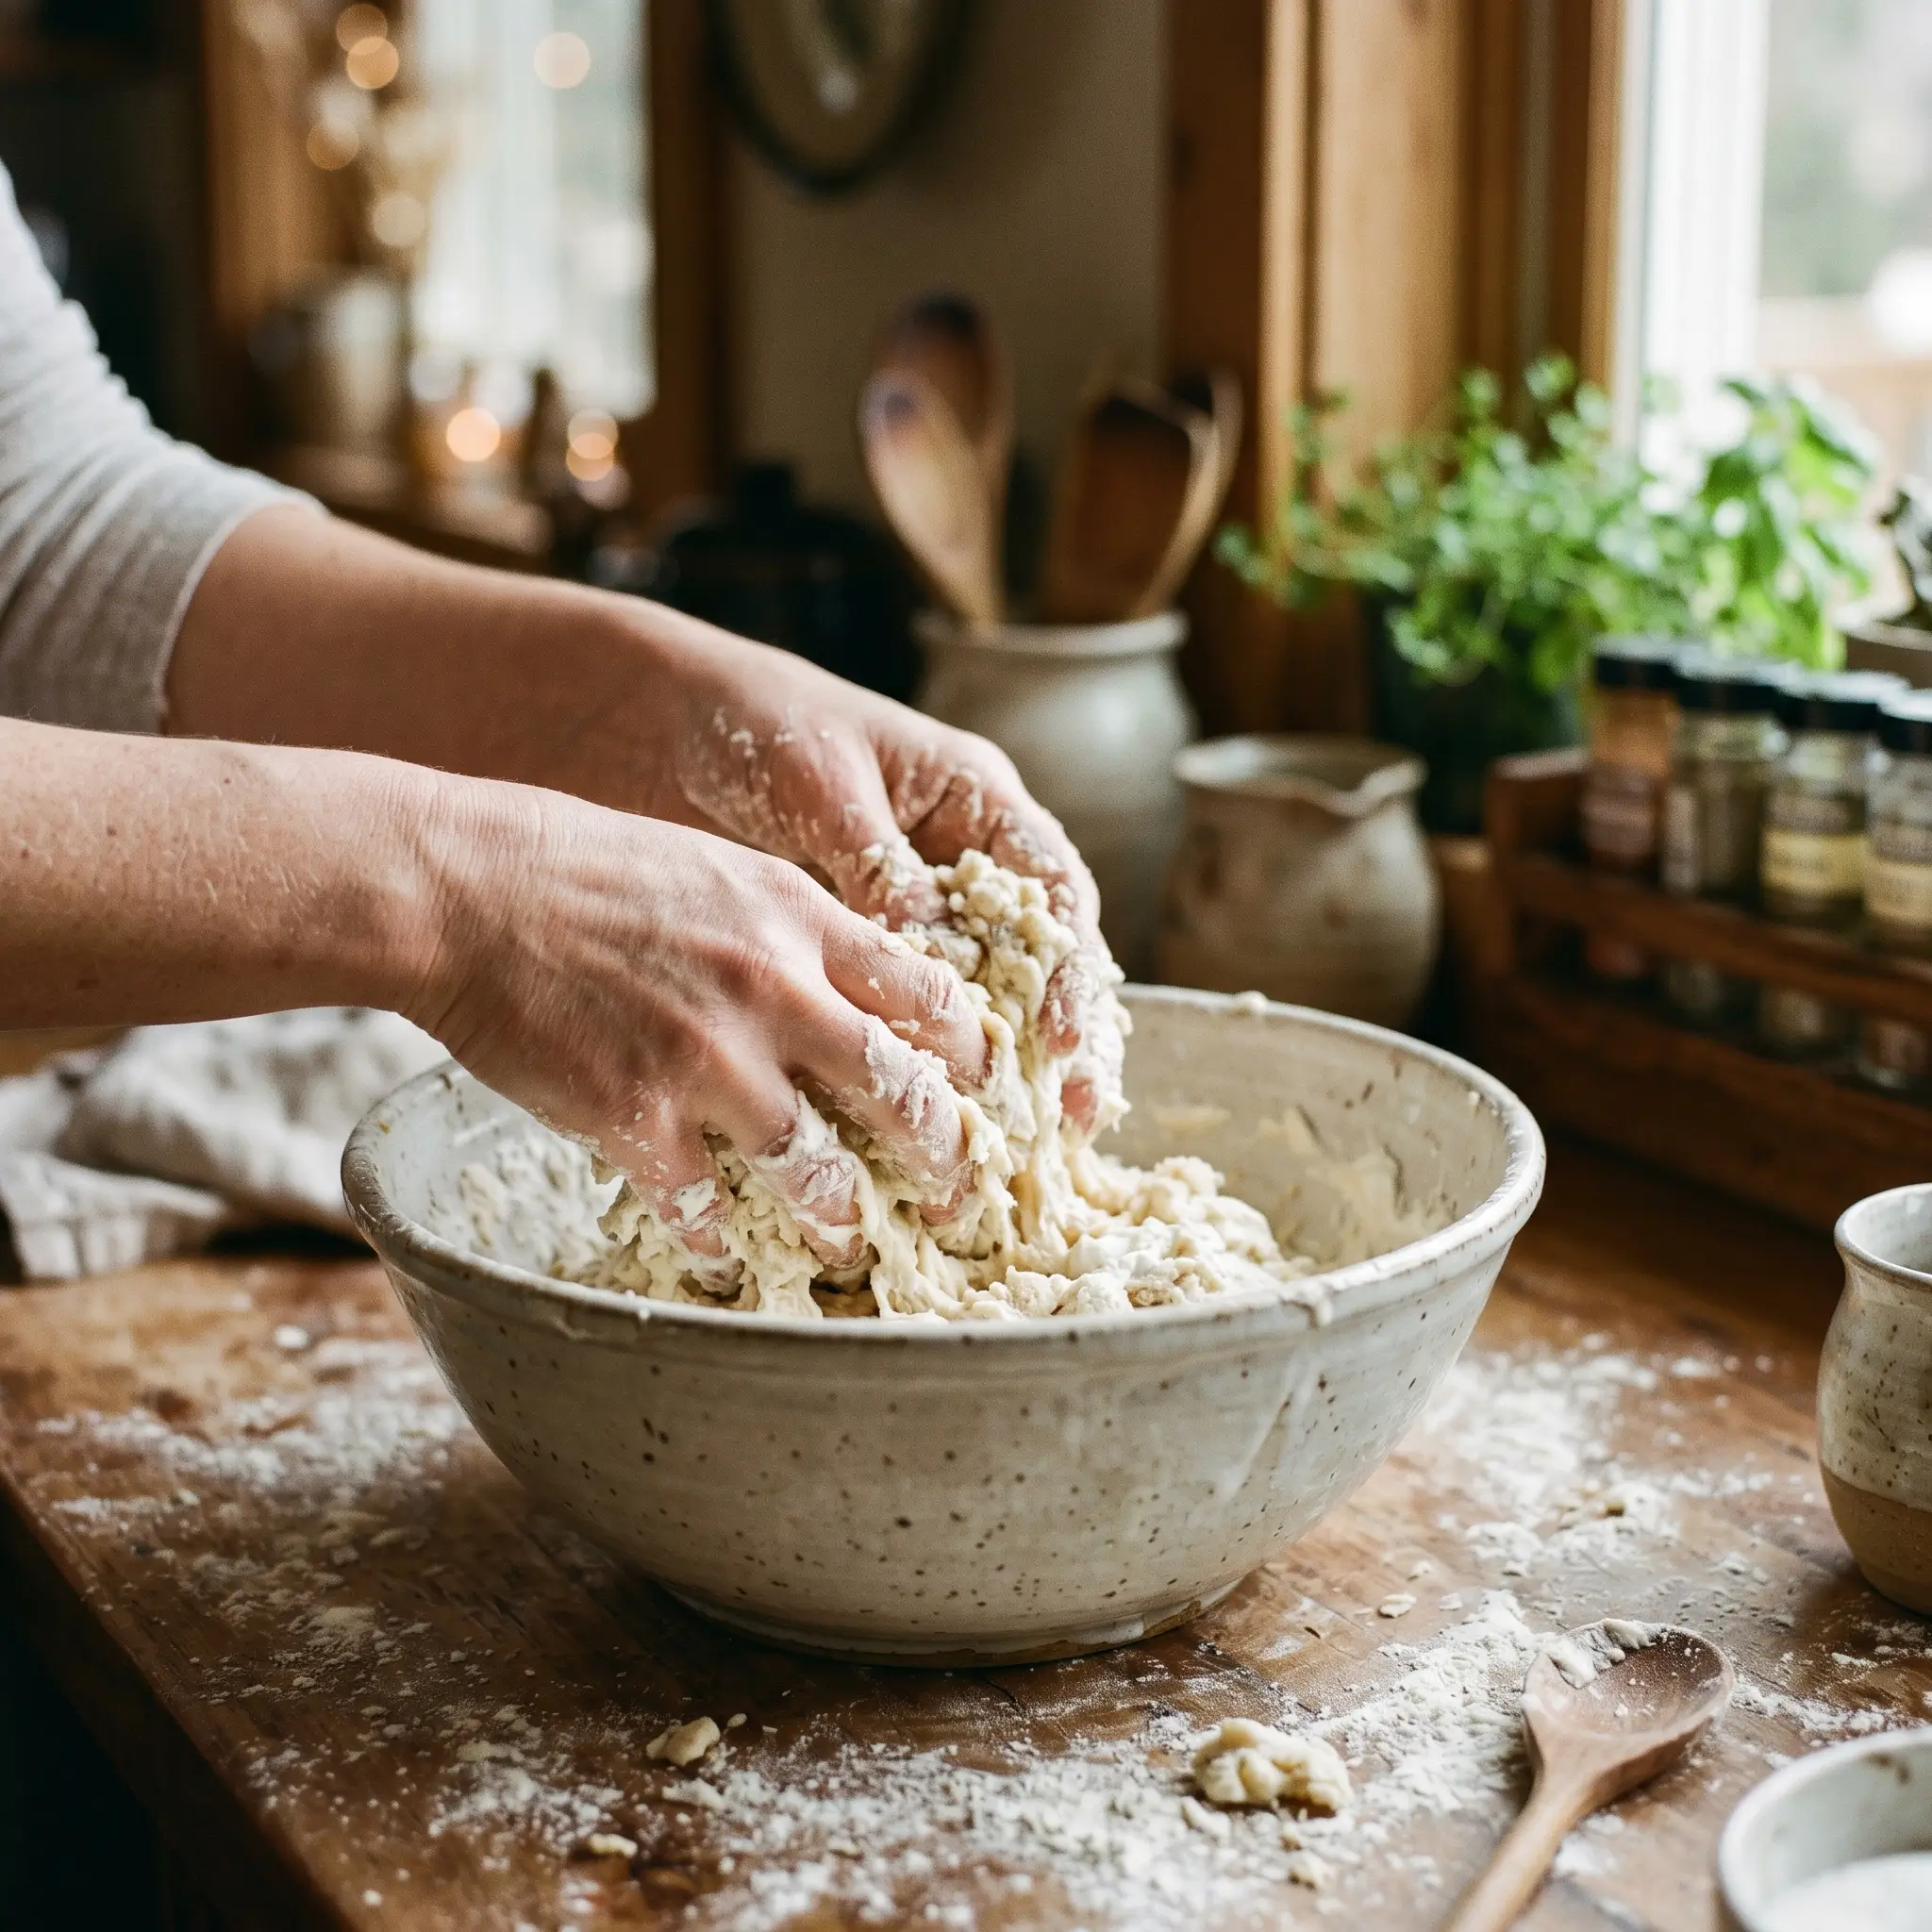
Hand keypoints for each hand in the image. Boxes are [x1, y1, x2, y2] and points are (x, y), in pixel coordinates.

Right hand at [414, 778, 989, 1278]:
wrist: (468, 887)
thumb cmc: (589, 866)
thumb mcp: (721, 869)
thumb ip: (795, 929)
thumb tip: (853, 987)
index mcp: (801, 920)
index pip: (930, 996)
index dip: (970, 1054)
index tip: (983, 1088)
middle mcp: (773, 991)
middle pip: (901, 1093)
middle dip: (944, 1155)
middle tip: (958, 1192)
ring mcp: (706, 1061)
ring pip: (816, 1170)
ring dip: (842, 1217)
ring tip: (852, 1242)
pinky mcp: (633, 1117)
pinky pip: (702, 1207)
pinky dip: (719, 1239)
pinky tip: (724, 1254)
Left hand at [655, 637, 1116, 1126]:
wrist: (651, 721)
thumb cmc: (752, 722)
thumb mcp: (823, 782)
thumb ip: (879, 861)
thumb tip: (931, 952)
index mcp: (972, 800)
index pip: (1049, 890)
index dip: (1067, 968)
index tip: (1058, 1040)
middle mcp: (954, 861)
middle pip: (1032, 959)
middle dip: (1058, 1041)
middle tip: (1068, 1120)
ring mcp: (906, 908)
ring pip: (972, 997)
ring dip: (991, 1069)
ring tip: (1008, 1147)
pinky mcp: (849, 949)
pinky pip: (895, 1014)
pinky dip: (909, 1066)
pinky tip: (909, 1125)